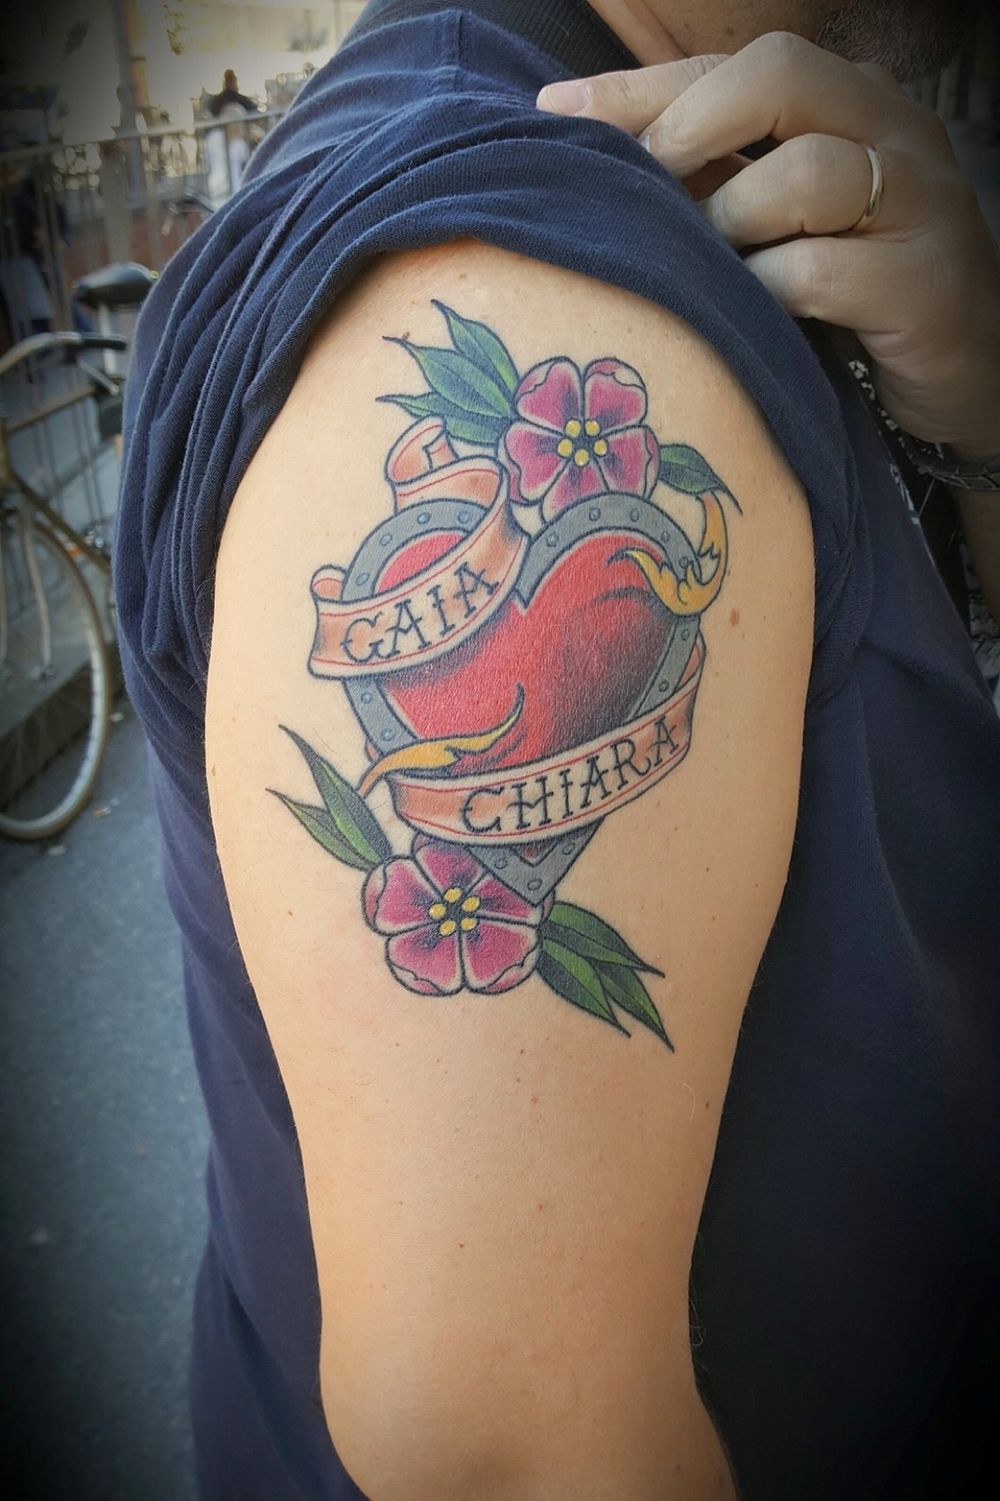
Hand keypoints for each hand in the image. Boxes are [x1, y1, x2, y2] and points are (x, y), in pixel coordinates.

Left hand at [538, 32, 999, 458]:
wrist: (967, 373)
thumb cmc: (854, 297)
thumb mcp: (786, 222)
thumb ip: (719, 180)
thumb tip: (595, 161)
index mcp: (853, 104)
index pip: (740, 65)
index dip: (643, 86)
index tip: (556, 111)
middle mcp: (894, 133)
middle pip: (783, 75)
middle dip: (687, 128)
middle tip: (639, 190)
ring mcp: (919, 203)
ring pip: (805, 172)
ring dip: (730, 220)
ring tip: (708, 267)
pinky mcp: (924, 284)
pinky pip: (821, 272)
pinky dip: (765, 293)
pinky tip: (746, 316)